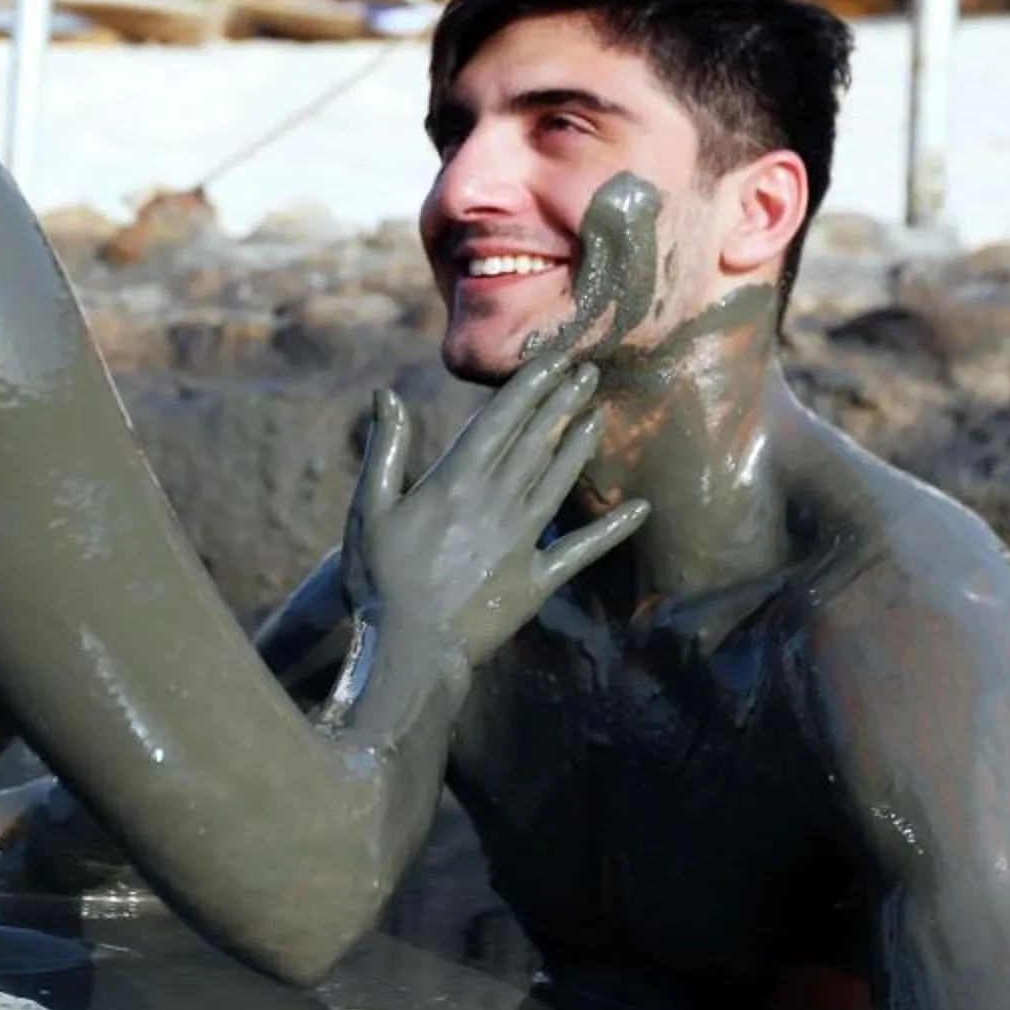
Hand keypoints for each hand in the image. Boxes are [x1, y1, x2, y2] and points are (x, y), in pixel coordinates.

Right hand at [341, 350, 647, 667]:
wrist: (410, 650)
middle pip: (536, 442)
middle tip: (588, 371)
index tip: (552, 359)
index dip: (529, 387)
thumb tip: (387, 394)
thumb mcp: (370, 508)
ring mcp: (522, 541)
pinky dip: (612, 529)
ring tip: (600, 414)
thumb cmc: (380, 580)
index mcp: (456, 481)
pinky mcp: (537, 580)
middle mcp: (497, 503)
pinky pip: (581, 550)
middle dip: (562, 403)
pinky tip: (639, 509)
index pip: (501, 420)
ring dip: (581, 446)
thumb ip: (385, 449)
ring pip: (559, 481)